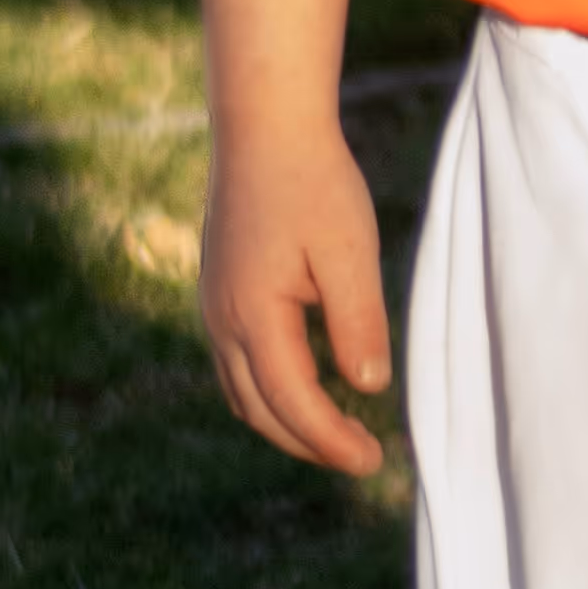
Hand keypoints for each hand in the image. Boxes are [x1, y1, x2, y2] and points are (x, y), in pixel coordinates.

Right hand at [199, 110, 394, 474]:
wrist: (263, 127)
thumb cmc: (313, 182)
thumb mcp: (350, 251)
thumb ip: (358, 322)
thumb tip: (368, 389)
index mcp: (253, 316)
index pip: (293, 403)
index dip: (332, 441)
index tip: (374, 462)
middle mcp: (222, 321)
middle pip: (260, 411)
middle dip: (309, 443)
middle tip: (364, 457)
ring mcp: (213, 308)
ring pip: (243, 392)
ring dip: (286, 421)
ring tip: (339, 433)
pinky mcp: (218, 293)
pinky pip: (237, 364)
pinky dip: (270, 391)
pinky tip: (307, 386)